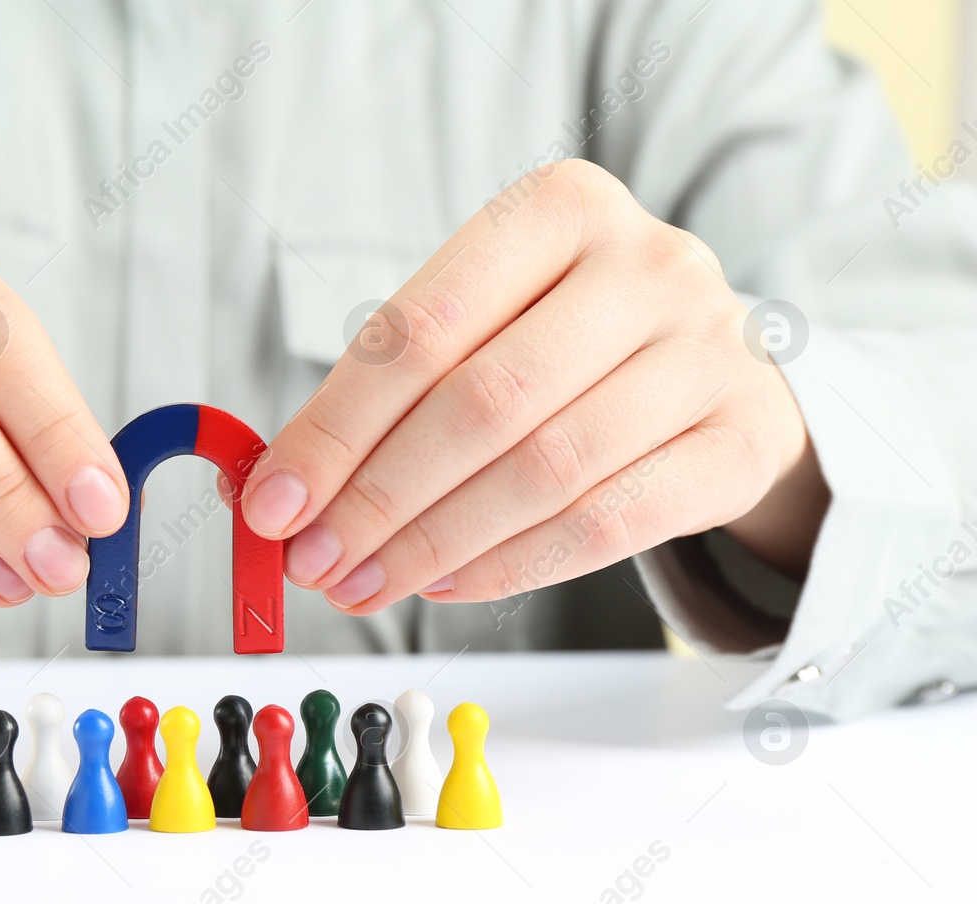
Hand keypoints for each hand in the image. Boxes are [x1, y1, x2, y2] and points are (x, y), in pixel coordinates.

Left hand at [241, 158, 827, 614]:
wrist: (717, 373)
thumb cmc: (567, 345)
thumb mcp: (483, 326)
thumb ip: (391, 389)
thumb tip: (279, 492)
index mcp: (561, 207)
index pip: (421, 326)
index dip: (336, 427)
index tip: (273, 504)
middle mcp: (646, 264)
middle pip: (483, 401)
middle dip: (379, 498)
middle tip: (315, 562)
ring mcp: (708, 351)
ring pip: (546, 469)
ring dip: (435, 544)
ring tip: (364, 584)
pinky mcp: (740, 439)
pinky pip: (609, 523)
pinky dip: (512, 566)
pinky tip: (447, 585)